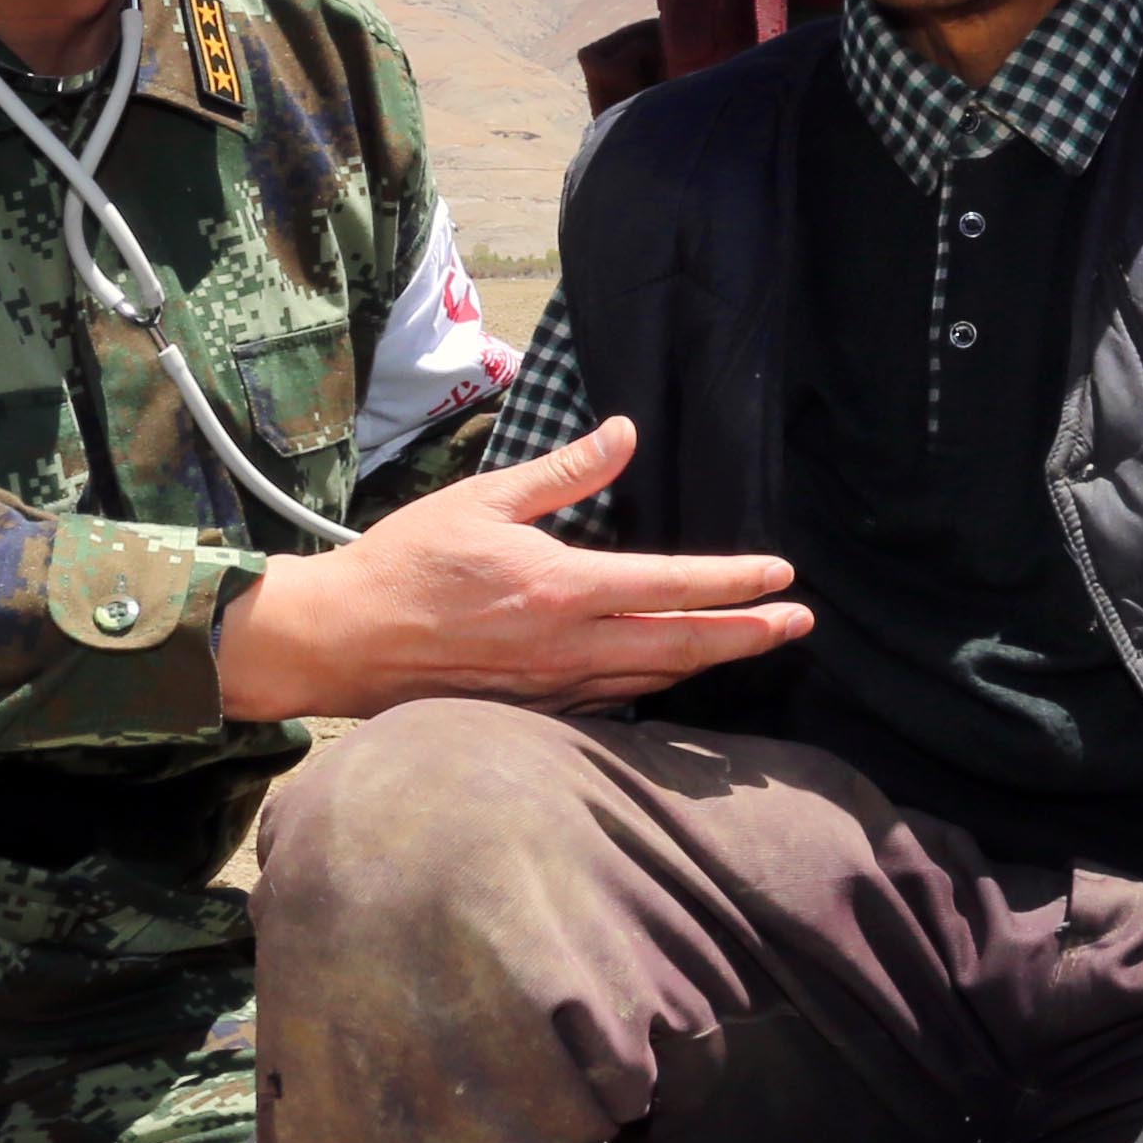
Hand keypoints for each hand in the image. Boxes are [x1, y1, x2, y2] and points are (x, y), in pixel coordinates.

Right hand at [210, 418, 809, 719]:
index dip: (735, 583)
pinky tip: (672, 674)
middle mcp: (568, 647)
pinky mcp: (534, 709)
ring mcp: (553, 688)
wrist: (342, 640)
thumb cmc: (406, 562)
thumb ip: (564, 473)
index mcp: (561, 589)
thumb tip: (625, 433)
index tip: (782, 576)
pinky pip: (613, 702)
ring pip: (653, 681)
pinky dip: (654, 686)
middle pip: (682, 648)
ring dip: (708, 663)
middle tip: (799, 624)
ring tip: (753, 645)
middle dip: (748, 637)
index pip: (672, 586)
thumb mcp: (484, 500)